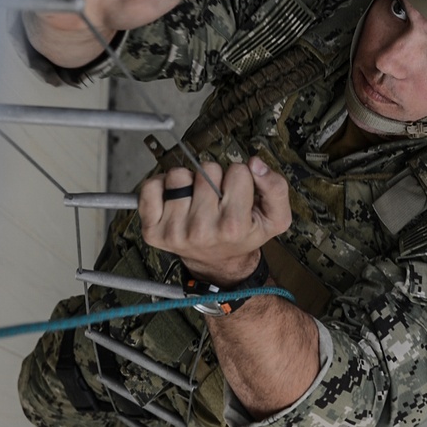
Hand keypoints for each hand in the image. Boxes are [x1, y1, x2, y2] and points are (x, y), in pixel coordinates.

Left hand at [138, 157, 291, 284]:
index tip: (238, 194)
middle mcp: (202, 230)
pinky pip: (150, 188)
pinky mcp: (154, 231)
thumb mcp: (275, 218)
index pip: (238, 171)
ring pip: (179, 174)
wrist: (219, 263)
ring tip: (196, 198)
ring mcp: (174, 231)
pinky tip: (175, 198)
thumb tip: (254, 163)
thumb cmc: (244, 236)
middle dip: (214, 178)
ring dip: (188, 181)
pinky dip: (160, 186)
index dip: (240, 178)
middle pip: (207, 169)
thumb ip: (276, 187)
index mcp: (233, 226)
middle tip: (217, 198)